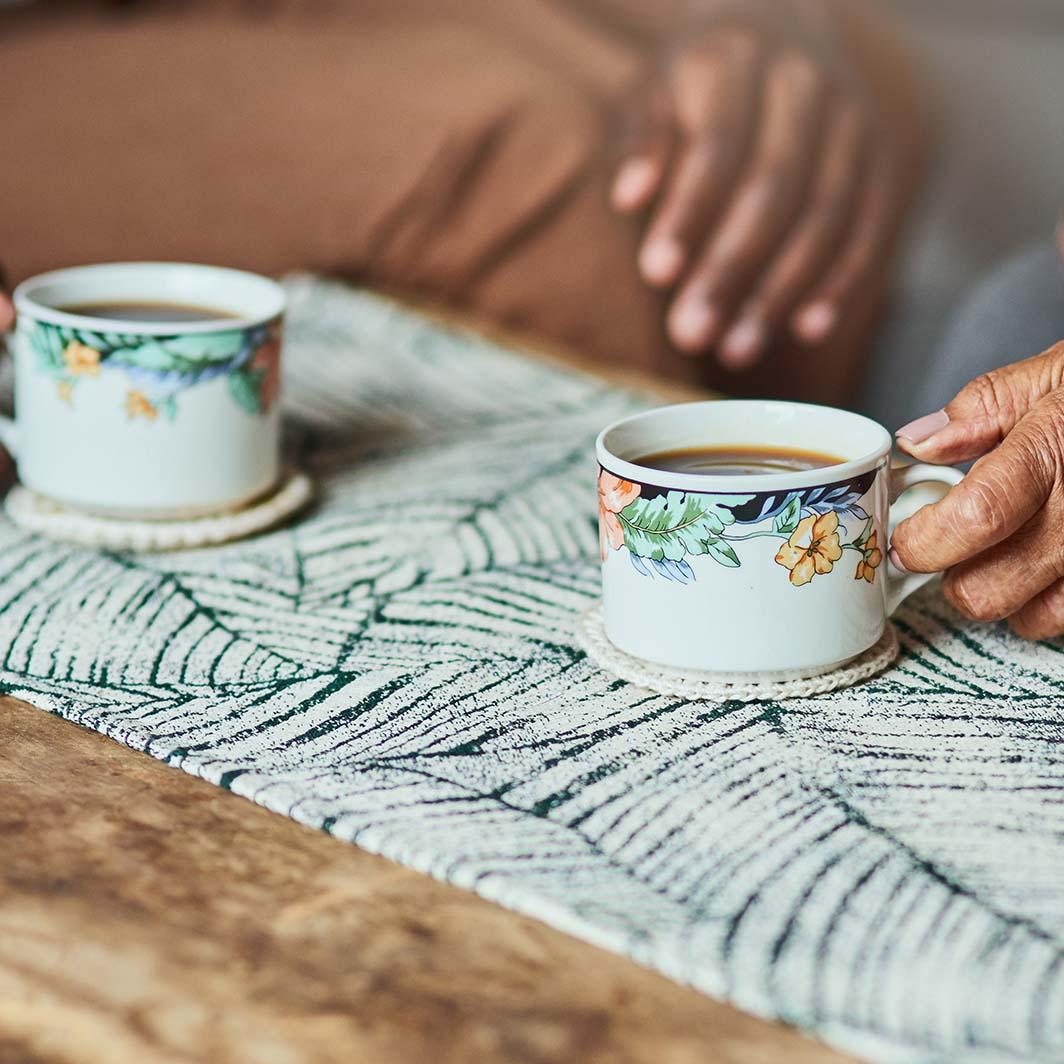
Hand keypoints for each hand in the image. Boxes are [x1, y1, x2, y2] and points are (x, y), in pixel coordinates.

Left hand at [610, 0, 920, 369]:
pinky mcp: (882, 157)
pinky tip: (806, 330)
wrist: (782, 24)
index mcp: (737, 59)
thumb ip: (642, 142)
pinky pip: (869, 226)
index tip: (655, 275)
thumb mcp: (653, 91)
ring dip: (779, 293)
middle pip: (773, 188)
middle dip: (729, 270)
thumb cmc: (695, 81)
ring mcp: (854, 119)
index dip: (687, 213)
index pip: (715, 146)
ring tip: (735, 351)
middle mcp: (805, 83)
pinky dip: (840, 282)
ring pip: (825, 215)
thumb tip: (628, 197)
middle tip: (690, 336)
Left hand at [892, 340, 1063, 639]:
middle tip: (949, 546)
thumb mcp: (1056, 371)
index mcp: (1059, 447)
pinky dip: (1048, 602)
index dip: (924, 541)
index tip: (904, 540)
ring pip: (1031, 617)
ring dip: (1004, 594)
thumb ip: (983, 407)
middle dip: (953, 575)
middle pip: (990, 587)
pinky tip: (1046, 563)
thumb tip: (918, 442)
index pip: (976, 516)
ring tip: (1005, 551)